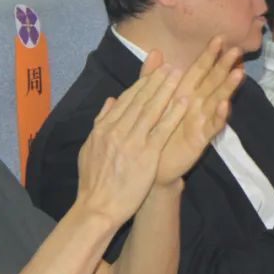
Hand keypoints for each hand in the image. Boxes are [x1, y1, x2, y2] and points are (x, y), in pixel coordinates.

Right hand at [75, 66, 189, 225]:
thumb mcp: (89, 148)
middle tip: (170, 65)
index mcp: (103, 128)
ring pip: (151, 110)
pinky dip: (173, 114)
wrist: (98, 207)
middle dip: (156, 80)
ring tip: (179, 75)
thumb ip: (100, 122)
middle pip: (139, 100)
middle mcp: (116, 130)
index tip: (154, 71)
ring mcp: (131, 142)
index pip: (125, 100)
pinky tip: (184, 102)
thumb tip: (109, 100)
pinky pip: (162, 130)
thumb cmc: (94, 182)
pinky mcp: (146, 155)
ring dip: (166, 90)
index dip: (142, 84)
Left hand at [140, 37, 243, 186]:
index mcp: (184, 93)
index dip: (208, 55)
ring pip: (217, 100)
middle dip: (224, 66)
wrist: (151, 162)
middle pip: (213, 82)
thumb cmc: (154, 129)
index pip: (199, 70)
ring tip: (239, 73)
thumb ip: (151, 76)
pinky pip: (213, 125)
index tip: (219, 39)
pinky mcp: (201, 138)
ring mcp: (201, 120)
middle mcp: (197, 104)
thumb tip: (155, 50)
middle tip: (236, 50)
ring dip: (228, 87)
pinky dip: (220, 115)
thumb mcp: (151, 99)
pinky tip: (225, 104)